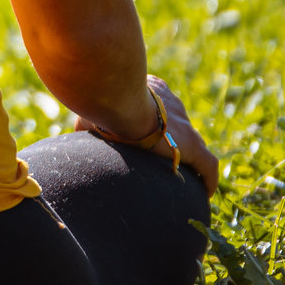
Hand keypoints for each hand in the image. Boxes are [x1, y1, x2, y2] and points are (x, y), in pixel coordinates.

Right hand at [77, 76, 220, 196]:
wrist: (119, 101)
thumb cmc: (102, 105)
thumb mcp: (91, 114)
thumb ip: (88, 125)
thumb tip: (77, 140)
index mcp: (152, 91)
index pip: (160, 109)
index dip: (158, 126)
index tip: (151, 140)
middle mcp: (172, 104)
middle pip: (178, 127)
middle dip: (174, 143)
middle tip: (165, 163)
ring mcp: (184, 124)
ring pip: (195, 146)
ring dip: (191, 163)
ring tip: (186, 182)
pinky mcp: (192, 144)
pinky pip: (208, 166)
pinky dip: (207, 179)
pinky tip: (204, 192)